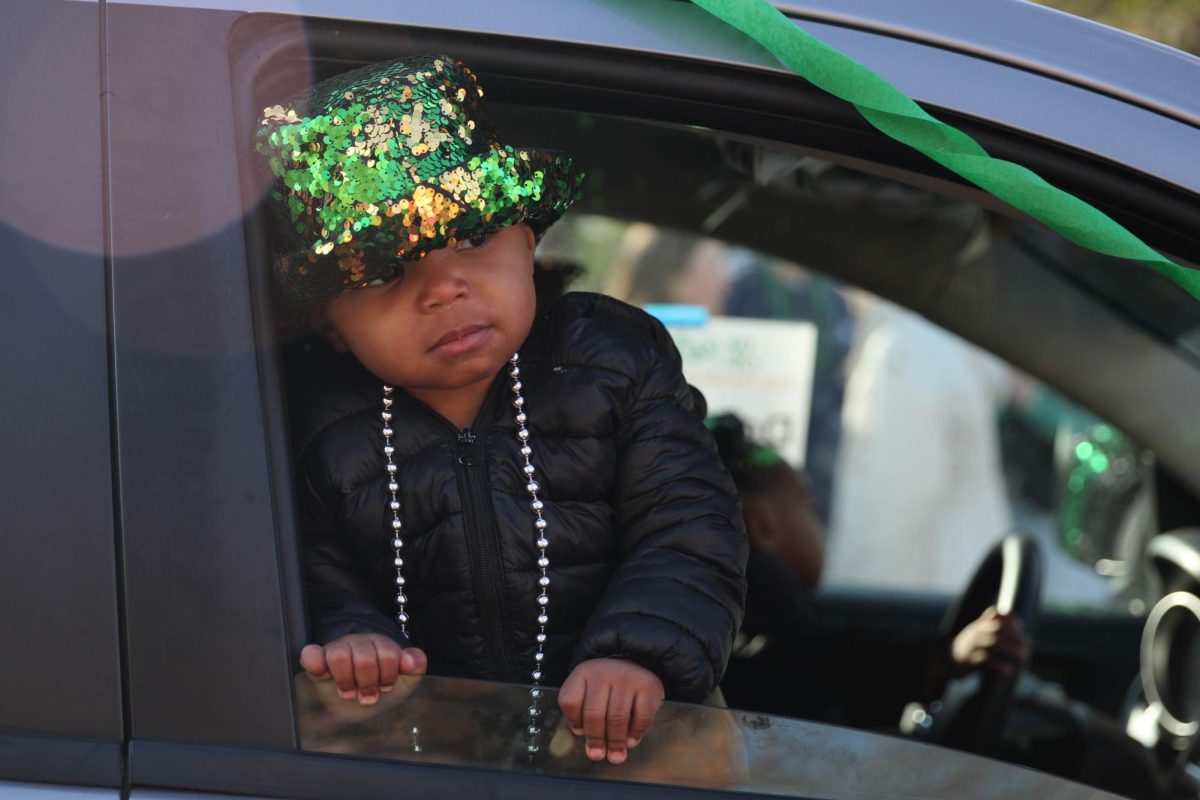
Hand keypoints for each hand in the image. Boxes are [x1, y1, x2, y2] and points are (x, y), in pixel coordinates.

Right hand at [299, 634, 426, 704]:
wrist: (356, 708)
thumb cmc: (380, 689)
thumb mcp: (405, 680)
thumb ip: (415, 665)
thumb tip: (408, 659)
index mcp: (381, 645)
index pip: (388, 654)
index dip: (388, 675)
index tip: (385, 687)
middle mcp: (359, 643)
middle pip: (365, 657)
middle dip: (368, 682)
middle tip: (368, 695)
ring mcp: (336, 650)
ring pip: (340, 655)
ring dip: (346, 680)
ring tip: (349, 692)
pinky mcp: (316, 661)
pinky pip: (311, 654)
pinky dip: (315, 663)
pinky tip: (324, 675)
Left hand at [558, 658, 664, 764]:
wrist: (636, 660)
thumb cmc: (607, 685)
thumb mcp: (588, 690)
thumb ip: (584, 716)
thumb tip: (595, 751)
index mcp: (583, 673)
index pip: (570, 701)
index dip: (574, 721)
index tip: (581, 733)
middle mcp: (603, 673)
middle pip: (594, 714)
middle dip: (595, 739)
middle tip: (598, 755)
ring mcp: (627, 678)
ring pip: (617, 718)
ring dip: (616, 742)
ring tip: (616, 755)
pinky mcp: (648, 686)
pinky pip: (640, 717)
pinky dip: (635, 733)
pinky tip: (631, 741)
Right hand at [950, 606, 1029, 677]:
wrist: (943, 659)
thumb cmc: (965, 646)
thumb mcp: (974, 631)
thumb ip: (986, 621)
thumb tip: (999, 612)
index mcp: (978, 625)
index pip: (996, 616)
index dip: (1011, 621)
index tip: (1021, 628)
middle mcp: (975, 632)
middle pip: (998, 630)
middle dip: (1014, 637)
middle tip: (1026, 646)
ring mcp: (972, 646)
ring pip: (994, 643)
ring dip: (1011, 650)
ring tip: (1022, 657)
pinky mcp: (969, 661)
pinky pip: (986, 661)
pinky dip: (1000, 666)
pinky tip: (1009, 671)